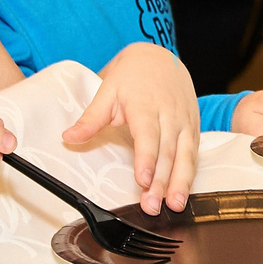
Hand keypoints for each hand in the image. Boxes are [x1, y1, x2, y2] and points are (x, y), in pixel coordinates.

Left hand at [62, 42, 199, 214]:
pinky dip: (190, 174)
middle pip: (167, 151)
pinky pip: (194, 153)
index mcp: (146, 105)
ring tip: (175, 204)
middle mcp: (169, 114)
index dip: (146, 158)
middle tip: (153, 206)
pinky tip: (184, 192)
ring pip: (186, 154)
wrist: (160, 57)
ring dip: (181, 181)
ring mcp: (184, 121)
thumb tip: (68, 137)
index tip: (142, 179)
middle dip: (162, 181)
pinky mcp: (193, 127)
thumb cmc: (132, 76)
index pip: (148, 135)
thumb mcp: (107, 92)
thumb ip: (90, 119)